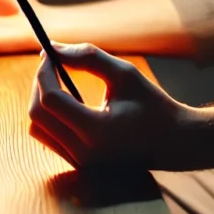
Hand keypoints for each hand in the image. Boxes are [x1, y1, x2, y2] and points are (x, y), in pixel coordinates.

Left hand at [28, 43, 192, 170]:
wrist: (176, 143)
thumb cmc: (153, 105)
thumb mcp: (125, 74)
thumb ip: (87, 58)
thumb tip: (52, 48)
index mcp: (96, 130)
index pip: (50, 99)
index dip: (44, 73)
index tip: (49, 54)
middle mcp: (84, 152)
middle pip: (37, 116)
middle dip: (39, 85)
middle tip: (50, 65)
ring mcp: (80, 163)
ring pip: (38, 129)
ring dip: (42, 102)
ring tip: (60, 82)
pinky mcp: (80, 165)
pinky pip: (49, 139)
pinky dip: (50, 117)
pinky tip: (68, 101)